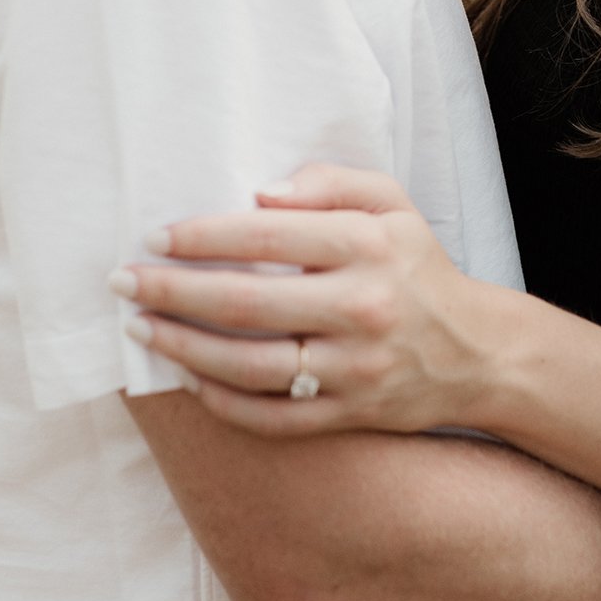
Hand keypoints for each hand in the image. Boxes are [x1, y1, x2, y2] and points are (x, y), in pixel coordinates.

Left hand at [110, 165, 497, 438]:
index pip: (269, 236)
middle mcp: (361, 308)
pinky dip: (223, 402)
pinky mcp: (350, 415)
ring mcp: (355, 369)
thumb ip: (330, 183)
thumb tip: (260, 192)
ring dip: (184, 349)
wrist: (477, 354)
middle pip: (247, 304)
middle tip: (122, 282)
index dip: (204, 235)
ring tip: (141, 330)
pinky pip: (273, 417)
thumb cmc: (417, 267)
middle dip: (173, 291)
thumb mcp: (392, 204)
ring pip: (251, 366)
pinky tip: (189, 378)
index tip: (155, 235)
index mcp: (368, 246)